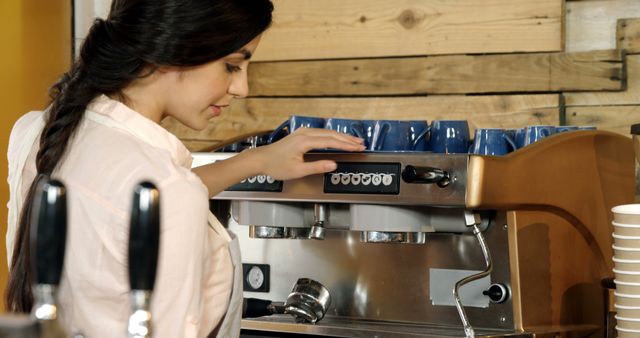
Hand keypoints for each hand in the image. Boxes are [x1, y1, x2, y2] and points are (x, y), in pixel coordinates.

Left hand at [249, 128, 364, 179]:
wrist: (261, 159)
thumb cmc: (276, 165)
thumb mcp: (297, 170)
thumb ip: (317, 167)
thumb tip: (333, 164)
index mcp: (305, 141)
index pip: (331, 141)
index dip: (346, 145)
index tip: (357, 148)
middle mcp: (304, 134)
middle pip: (331, 134)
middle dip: (347, 139)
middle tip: (361, 144)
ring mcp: (302, 132)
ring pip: (327, 132)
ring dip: (341, 136)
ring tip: (354, 141)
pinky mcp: (301, 135)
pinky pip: (321, 133)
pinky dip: (332, 136)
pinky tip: (337, 138)